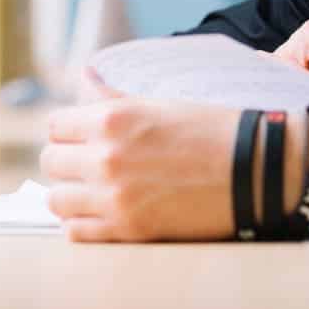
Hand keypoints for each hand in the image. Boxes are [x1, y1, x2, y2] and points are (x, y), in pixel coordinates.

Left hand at [40, 70, 239, 241]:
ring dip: (71, 194)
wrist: (257, 168)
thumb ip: (114, 96)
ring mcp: (115, 196)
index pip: (56, 126)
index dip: (68, 131)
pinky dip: (83, 224)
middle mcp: (106, 157)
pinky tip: (102, 214)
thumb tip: (83, 76)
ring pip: (57, 200)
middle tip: (88, 165)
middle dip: (67, 161)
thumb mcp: (161, 103)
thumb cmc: (214, 129)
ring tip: (92, 191)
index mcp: (113, 118)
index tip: (81, 138)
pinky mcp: (128, 230)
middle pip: (51, 162)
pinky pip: (76, 232)